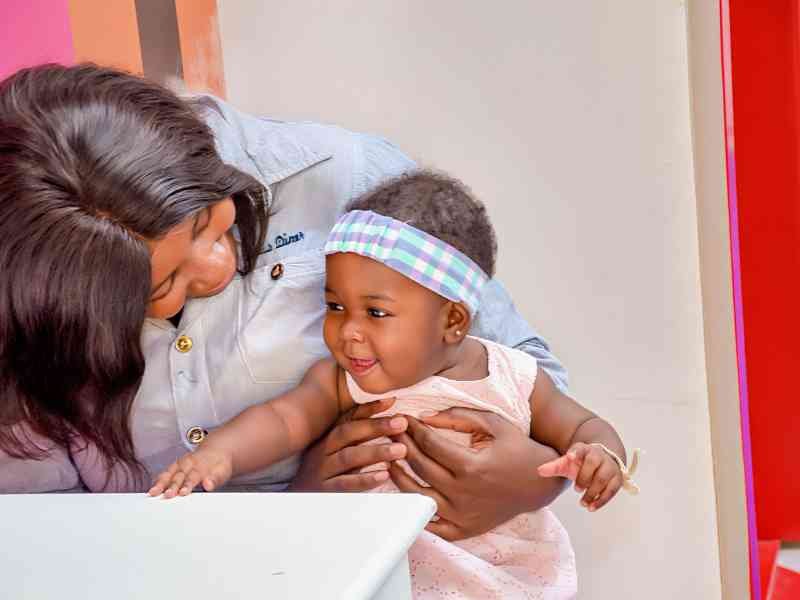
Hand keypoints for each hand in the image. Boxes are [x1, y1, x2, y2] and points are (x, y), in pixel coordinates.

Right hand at [148, 448, 232, 498]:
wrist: (217, 451)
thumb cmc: (219, 465)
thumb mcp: (222, 471)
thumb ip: (215, 479)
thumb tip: (208, 485)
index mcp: (202, 464)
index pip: (194, 476)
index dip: (187, 484)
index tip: (183, 493)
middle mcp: (189, 463)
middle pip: (179, 475)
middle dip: (172, 485)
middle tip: (167, 495)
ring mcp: (181, 464)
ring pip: (169, 473)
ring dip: (161, 483)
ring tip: (153, 492)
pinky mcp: (175, 466)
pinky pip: (165, 473)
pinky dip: (158, 481)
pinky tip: (152, 489)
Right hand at [288, 398, 408, 491]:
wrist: (297, 499)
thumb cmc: (324, 470)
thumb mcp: (336, 449)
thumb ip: (358, 434)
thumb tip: (388, 412)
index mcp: (329, 436)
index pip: (349, 418)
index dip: (369, 408)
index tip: (391, 400)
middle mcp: (324, 450)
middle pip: (349, 433)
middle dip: (376, 426)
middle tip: (401, 423)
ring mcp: (323, 470)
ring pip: (349, 458)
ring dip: (375, 452)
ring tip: (400, 449)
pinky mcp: (325, 491)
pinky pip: (345, 484)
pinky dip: (365, 479)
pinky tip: (383, 475)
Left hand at [389, 408, 565, 540]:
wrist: (539, 485)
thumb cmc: (517, 449)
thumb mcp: (493, 423)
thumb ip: (458, 416)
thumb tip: (424, 416)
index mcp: (472, 466)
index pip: (430, 444)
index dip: (413, 429)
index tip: (405, 418)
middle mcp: (464, 493)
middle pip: (420, 467)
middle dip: (402, 445)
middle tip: (392, 431)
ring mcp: (462, 515)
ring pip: (417, 496)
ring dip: (398, 476)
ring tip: (390, 459)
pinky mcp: (463, 530)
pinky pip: (430, 524)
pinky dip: (414, 509)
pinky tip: (404, 492)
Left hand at [537, 442, 622, 510]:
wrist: (601, 462)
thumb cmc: (581, 463)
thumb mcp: (567, 463)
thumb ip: (554, 466)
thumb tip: (539, 470)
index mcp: (584, 449)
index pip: (580, 448)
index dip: (575, 452)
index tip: (569, 457)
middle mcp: (599, 455)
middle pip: (593, 463)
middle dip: (584, 477)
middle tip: (576, 489)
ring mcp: (610, 466)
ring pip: (603, 478)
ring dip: (593, 492)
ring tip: (582, 502)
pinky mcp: (617, 479)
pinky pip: (612, 490)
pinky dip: (602, 500)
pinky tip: (591, 507)